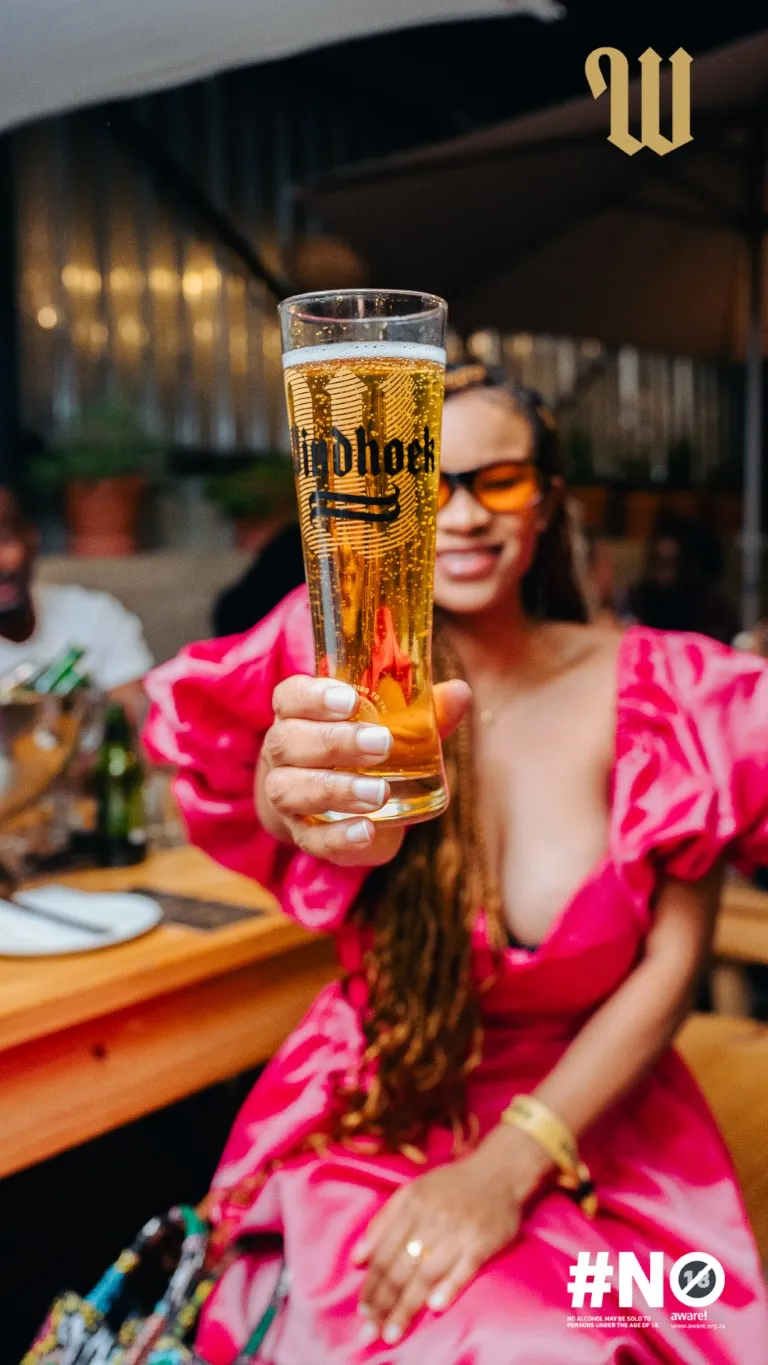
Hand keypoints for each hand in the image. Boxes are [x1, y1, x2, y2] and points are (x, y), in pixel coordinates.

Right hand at [257, 675, 470, 866]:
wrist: (335, 804)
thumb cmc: (363, 751)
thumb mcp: (391, 727)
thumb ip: (423, 712)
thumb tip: (460, 694)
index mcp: (298, 714)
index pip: (289, 697)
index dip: (313, 697)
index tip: (350, 700)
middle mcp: (283, 753)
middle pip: (288, 741)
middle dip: (334, 742)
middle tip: (381, 744)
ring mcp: (287, 796)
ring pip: (291, 790)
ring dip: (336, 789)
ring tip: (380, 792)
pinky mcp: (304, 835)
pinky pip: (311, 839)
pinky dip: (338, 837)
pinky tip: (367, 830)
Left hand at [351, 1126, 550, 1344]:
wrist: (498, 1171)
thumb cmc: (451, 1185)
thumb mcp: (412, 1191)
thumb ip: (383, 1221)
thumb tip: (357, 1258)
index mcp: (412, 1206)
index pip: (384, 1252)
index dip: (371, 1285)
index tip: (363, 1312)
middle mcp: (431, 1219)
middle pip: (401, 1267)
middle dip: (383, 1303)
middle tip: (371, 1332)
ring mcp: (458, 1231)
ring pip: (426, 1273)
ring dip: (407, 1306)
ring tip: (392, 1333)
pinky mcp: (483, 1241)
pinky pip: (464, 1268)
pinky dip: (449, 1286)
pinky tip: (435, 1306)